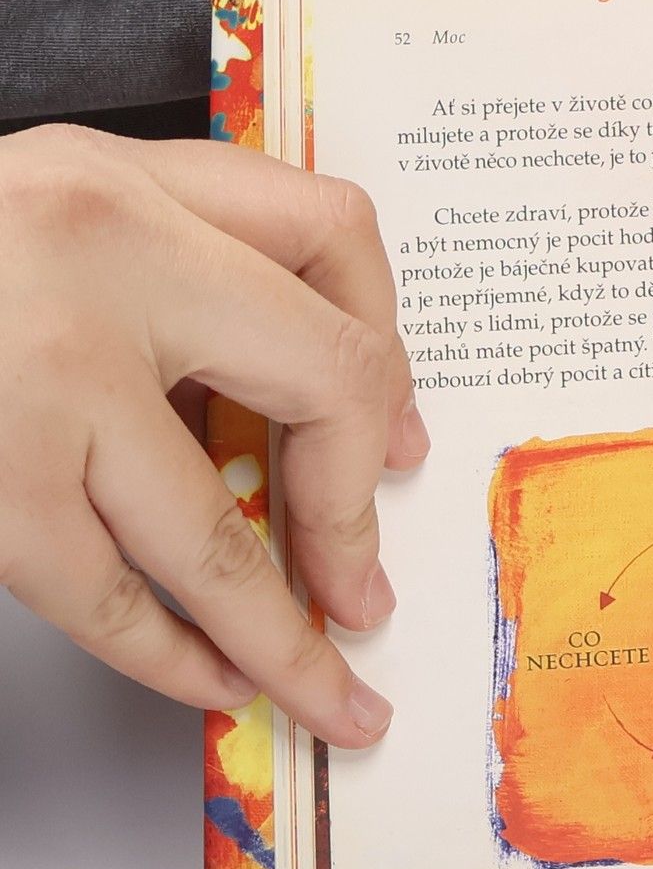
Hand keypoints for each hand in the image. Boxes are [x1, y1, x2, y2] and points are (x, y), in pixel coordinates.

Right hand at [0, 125, 428, 746]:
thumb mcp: (34, 206)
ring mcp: (30, 376)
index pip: (334, 237)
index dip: (387, 346)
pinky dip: (170, 657)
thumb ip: (173, 267)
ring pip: (214, 534)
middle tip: (369, 591)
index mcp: (112, 175)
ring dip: (286, 637)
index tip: (398, 439)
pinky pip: (105, 597)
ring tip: (330, 693)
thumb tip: (343, 415)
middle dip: (358, 509)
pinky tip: (211, 684)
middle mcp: (90, 253)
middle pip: (326, 380)